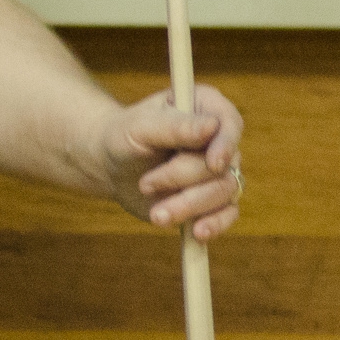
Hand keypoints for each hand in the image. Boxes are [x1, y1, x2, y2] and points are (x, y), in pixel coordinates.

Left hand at [96, 84, 245, 240]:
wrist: (110, 165)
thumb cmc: (123, 137)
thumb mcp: (141, 127)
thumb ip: (176, 127)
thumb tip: (212, 127)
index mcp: (205, 106)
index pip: (230, 123)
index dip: (225, 144)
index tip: (212, 163)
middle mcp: (218, 137)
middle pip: (223, 164)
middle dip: (184, 179)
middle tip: (146, 184)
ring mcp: (218, 170)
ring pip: (225, 191)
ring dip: (190, 205)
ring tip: (156, 214)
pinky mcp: (212, 198)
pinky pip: (228, 214)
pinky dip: (215, 225)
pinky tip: (196, 233)